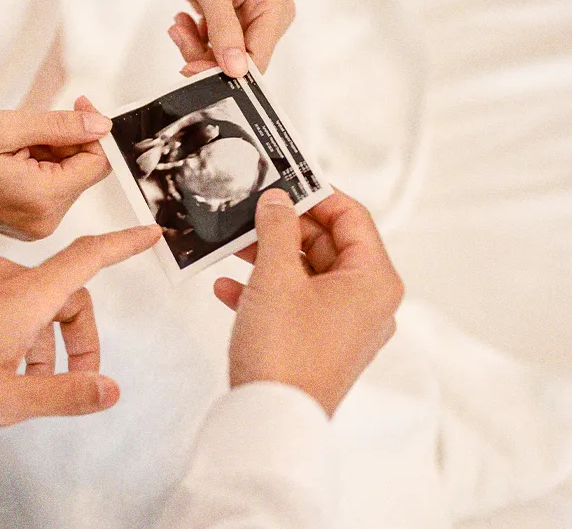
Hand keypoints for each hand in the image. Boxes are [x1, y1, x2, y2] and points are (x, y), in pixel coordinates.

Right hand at [0, 97, 111, 240]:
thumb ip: (60, 126)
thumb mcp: (5, 128)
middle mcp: (44, 222)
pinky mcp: (26, 223)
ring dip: (51, 154)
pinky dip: (40, 168)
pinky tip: (11, 159)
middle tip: (30, 125)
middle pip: (83, 172)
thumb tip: (101, 125)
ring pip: (67, 179)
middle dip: (67, 142)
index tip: (78, 104)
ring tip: (13, 145)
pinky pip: (50, 189)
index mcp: (42, 200)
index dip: (93, 130)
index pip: (97, 164)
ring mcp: (35, 226)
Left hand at [0, 225, 161, 431]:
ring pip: (25, 298)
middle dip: (75, 335)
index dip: (123, 245)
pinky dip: (6, 324)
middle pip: (62, 292)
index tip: (148, 233)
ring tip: (17, 379)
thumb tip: (110, 389)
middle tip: (68, 380)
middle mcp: (1, 275)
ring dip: (37, 335)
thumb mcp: (7, 400)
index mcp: (25, 296)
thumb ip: (65, 393)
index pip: (89, 258)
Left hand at [161, 0, 295, 76]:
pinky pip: (214, 50)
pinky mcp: (232, 25)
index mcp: (274, 3)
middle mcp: (267, 14)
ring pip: (223, 60)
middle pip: (239, 62)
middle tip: (182, 38)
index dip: (226, 70)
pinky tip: (185, 22)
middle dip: (205, 57)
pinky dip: (194, 41)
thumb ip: (223, 26)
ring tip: (181, 27)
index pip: (257, 56)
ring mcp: (249, 21)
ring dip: (195, 48)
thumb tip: (236, 66)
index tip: (195, 68)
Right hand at [213, 189, 403, 416]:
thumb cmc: (285, 353)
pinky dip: (266, 292)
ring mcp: (344, 326)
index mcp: (374, 281)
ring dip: (269, 258)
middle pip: (329, 245)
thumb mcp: (276, 277)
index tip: (284, 181)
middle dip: (285, 228)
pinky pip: (296, 304)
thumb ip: (276, 229)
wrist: (272, 421)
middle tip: (251, 212)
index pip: (352, 217)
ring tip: (233, 246)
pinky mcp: (319, 345)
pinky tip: (228, 288)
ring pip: (308, 274)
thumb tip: (277, 200)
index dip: (317, 194)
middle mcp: (367, 303)